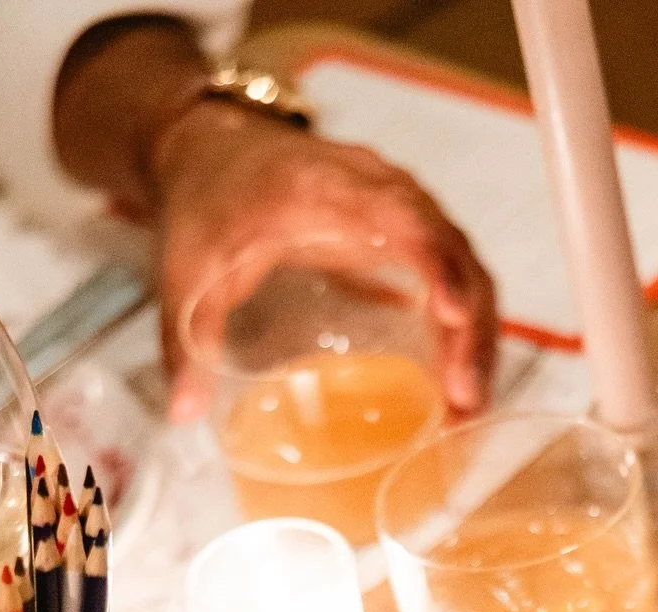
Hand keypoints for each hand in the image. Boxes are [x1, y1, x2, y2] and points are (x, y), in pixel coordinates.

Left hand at [152, 104, 496, 422]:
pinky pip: (455, 276)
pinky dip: (466, 328)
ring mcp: (400, 208)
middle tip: (465, 398)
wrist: (215, 150)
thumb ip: (183, 340)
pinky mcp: (406, 233)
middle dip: (471, 327)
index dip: (439, 265)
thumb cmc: (208, 203)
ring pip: (465, 267)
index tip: (455, 315)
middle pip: (453, 251)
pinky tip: (459, 382)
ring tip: (467, 404)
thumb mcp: (185, 268)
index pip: (404, 218)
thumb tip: (180, 414)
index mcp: (324, 188)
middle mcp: (378, 190)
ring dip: (477, 336)